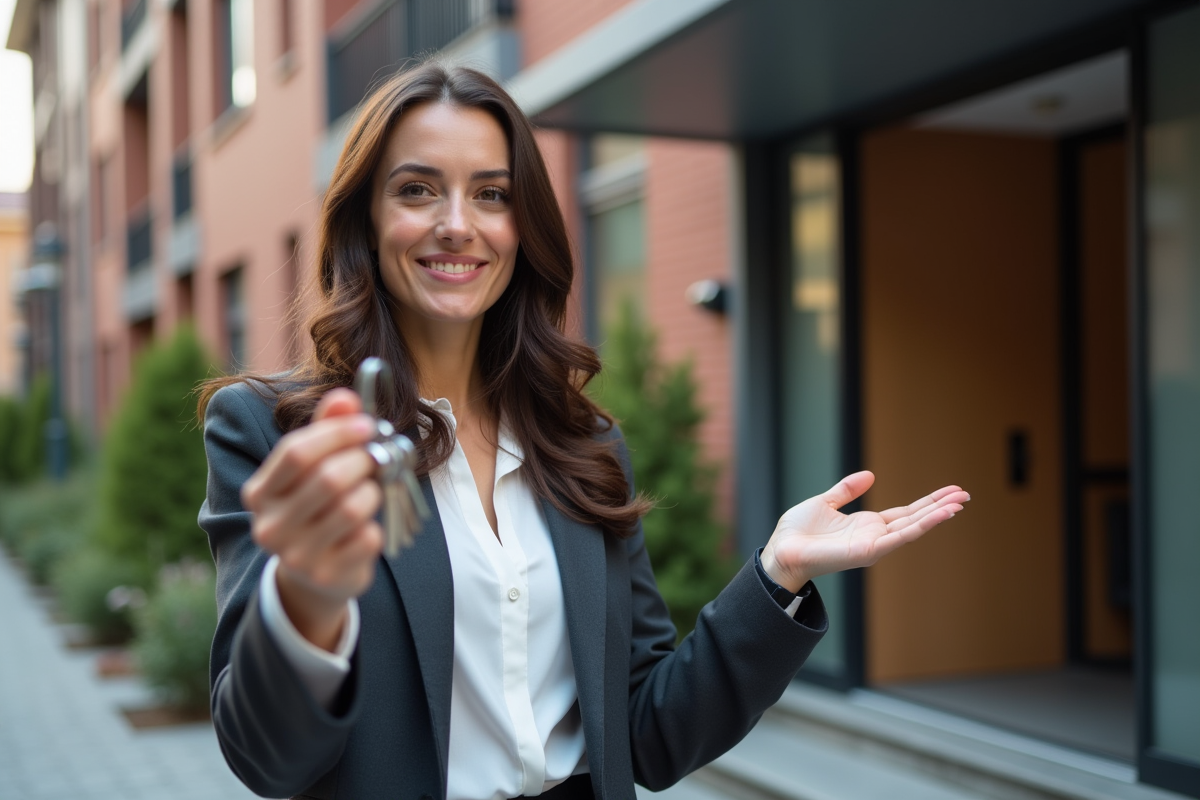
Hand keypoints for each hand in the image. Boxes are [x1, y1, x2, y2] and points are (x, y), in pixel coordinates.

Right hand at [241, 388, 383, 650]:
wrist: (314, 575)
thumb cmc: (316, 507)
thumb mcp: (313, 466)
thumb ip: (326, 428)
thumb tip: (345, 398)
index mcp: (259, 492)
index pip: (296, 452)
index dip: (338, 433)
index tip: (367, 425)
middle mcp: (270, 526)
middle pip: (328, 479)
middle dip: (362, 460)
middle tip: (377, 457)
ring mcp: (297, 556)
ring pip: (352, 508)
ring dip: (372, 492)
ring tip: (371, 491)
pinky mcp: (327, 576)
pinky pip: (368, 538)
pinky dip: (376, 526)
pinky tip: (367, 527)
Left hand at [760, 471, 968, 592]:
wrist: (783, 549)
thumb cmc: (799, 532)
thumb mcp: (826, 502)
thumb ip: (847, 490)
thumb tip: (870, 475)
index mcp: (868, 525)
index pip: (906, 512)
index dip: (928, 502)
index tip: (950, 491)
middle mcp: (876, 536)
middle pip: (916, 518)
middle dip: (941, 506)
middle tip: (966, 494)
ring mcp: (875, 545)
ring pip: (914, 527)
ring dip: (938, 515)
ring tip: (961, 503)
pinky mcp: (870, 551)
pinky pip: (901, 536)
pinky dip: (922, 525)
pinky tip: (940, 515)